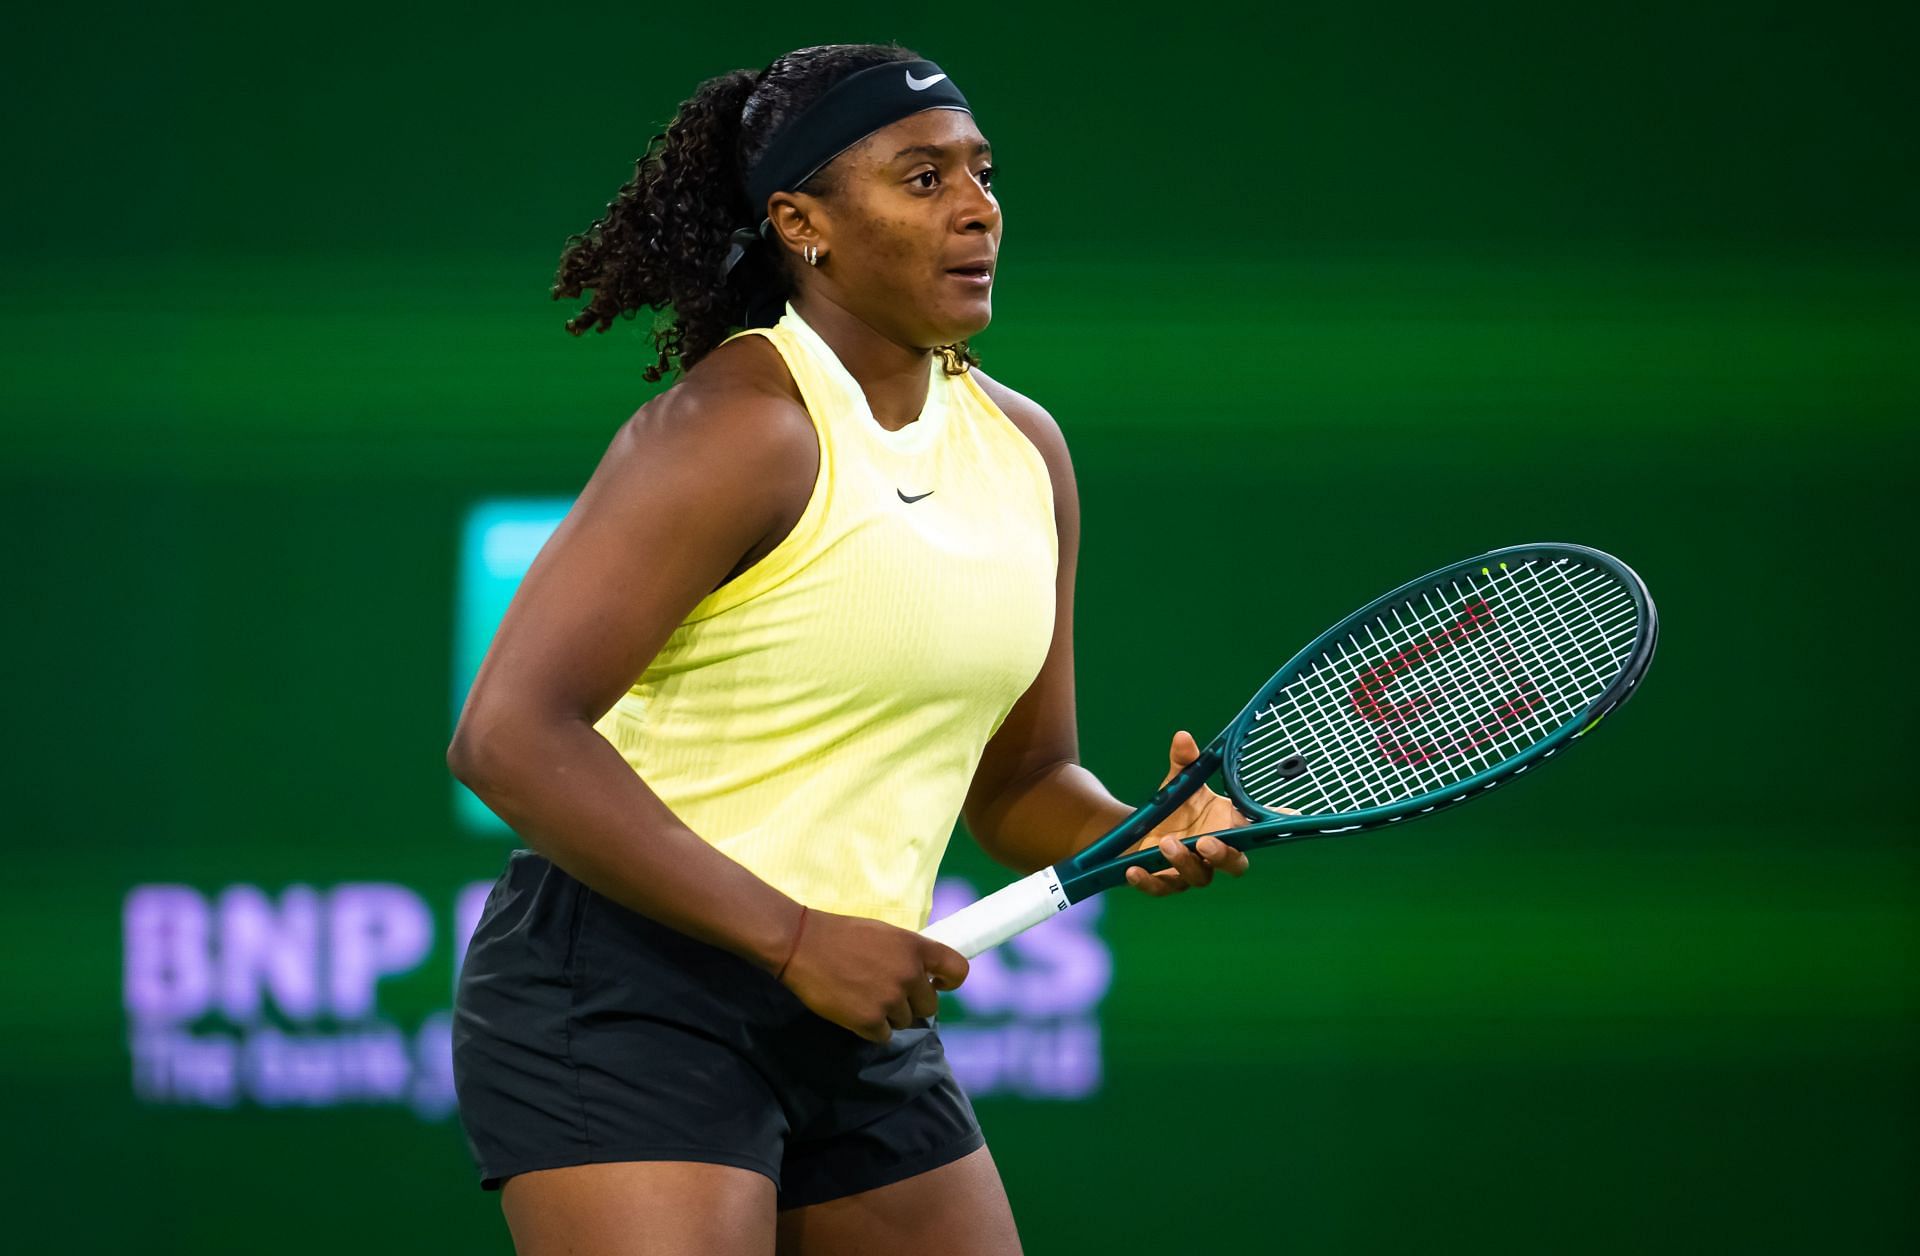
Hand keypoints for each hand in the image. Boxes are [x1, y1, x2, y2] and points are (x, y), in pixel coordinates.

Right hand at [774, 907, 968, 1043]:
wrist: (802, 944)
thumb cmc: (842, 934)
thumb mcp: (885, 934)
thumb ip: (908, 953)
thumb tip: (925, 975)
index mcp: (915, 948)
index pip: (958, 970)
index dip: (949, 981)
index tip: (937, 984)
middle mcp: (909, 974)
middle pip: (929, 1006)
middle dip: (912, 1003)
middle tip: (886, 992)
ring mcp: (891, 1000)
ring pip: (905, 1022)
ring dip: (889, 1015)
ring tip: (864, 997)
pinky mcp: (870, 1021)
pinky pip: (883, 1035)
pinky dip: (871, 1028)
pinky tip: (854, 1010)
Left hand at [1121, 729, 1294, 896]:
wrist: (1142, 831)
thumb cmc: (1175, 807)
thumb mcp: (1178, 782)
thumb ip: (1184, 763)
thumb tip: (1182, 738)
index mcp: (1228, 827)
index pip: (1257, 829)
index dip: (1275, 825)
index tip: (1290, 816)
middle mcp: (1215, 852)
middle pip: (1234, 864)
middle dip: (1223, 855)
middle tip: (1207, 842)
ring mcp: (1192, 870)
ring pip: (1198, 876)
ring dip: (1184, 862)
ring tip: (1166, 843)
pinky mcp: (1165, 882)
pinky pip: (1160, 887)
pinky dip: (1148, 882)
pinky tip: (1134, 870)